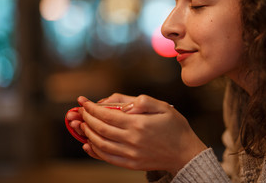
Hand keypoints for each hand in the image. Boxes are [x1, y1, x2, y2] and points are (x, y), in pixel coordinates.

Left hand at [78, 93, 206, 174]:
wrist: (185, 153)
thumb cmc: (175, 127)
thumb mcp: (163, 107)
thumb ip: (143, 102)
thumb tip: (124, 104)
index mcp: (138, 123)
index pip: (107, 114)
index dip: (92, 107)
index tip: (83, 101)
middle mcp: (132, 140)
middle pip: (100, 128)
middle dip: (86, 118)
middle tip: (80, 111)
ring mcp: (130, 154)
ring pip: (100, 144)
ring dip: (87, 134)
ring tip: (81, 125)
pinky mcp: (131, 164)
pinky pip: (107, 158)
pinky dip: (94, 151)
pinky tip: (87, 144)